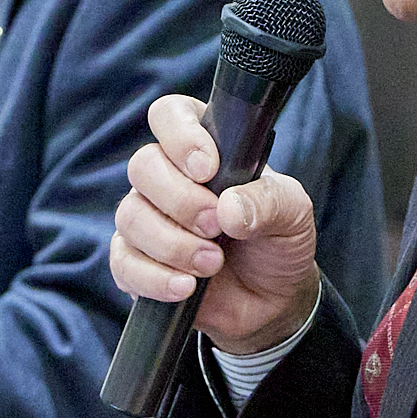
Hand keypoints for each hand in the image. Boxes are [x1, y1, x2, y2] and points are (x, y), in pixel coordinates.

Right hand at [111, 92, 320, 354]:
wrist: (272, 303)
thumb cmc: (278, 243)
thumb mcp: (293, 215)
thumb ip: (269, 202)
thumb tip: (228, 208)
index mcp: (203, 149)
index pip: (170, 115)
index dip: (181, 136)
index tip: (208, 169)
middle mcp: (167, 178)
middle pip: (143, 165)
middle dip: (180, 200)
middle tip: (216, 227)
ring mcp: (146, 220)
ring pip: (130, 216)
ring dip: (173, 244)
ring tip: (213, 264)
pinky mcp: (135, 263)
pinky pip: (123, 263)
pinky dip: (155, 278)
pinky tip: (186, 288)